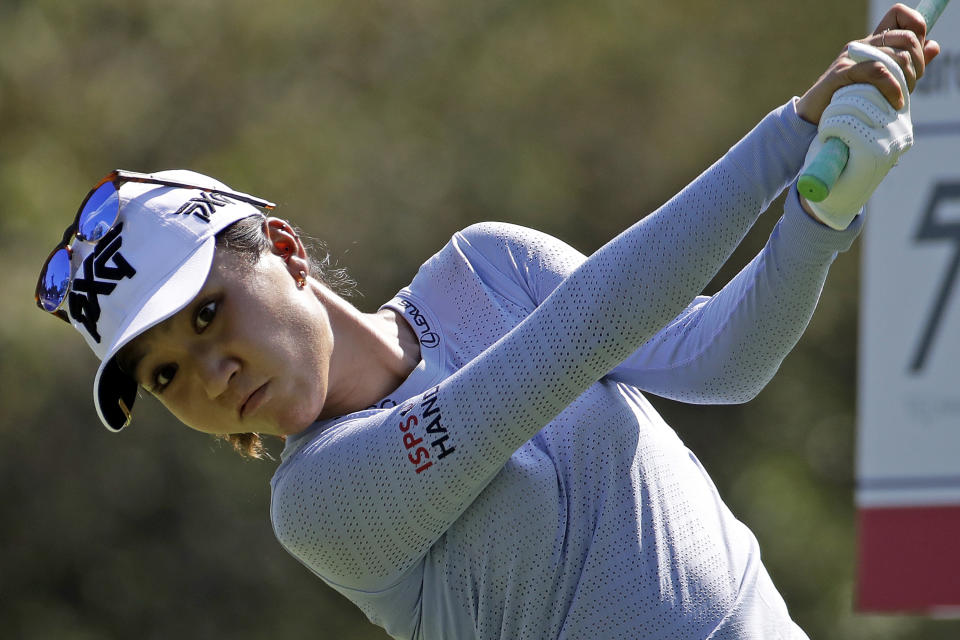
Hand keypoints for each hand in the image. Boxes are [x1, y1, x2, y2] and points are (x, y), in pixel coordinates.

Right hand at [796, 3, 939, 124]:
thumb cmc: (847, 102)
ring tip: (900, 98)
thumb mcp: (883, 81)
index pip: (899, 15)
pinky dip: (892, 88)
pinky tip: (894, 102)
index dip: (917, 28)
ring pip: (896, 56)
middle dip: (917, 64)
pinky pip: (878, 71)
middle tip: (911, 85)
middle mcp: (862, 45)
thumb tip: (933, 45)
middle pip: (906, 37)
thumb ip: (907, 64)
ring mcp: (851, 58)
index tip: (917, 54)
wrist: (813, 118)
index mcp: (872, 43)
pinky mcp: (843, 74)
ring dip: (907, 80)